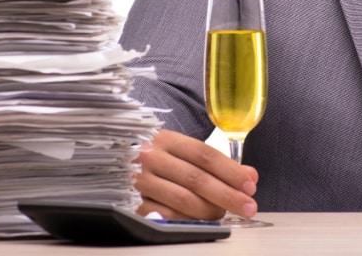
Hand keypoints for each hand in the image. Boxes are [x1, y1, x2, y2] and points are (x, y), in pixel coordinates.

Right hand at [132, 128, 258, 220]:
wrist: (111, 161)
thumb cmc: (154, 157)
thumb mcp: (179, 150)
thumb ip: (213, 162)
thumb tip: (248, 176)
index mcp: (166, 140)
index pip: (205, 155)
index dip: (231, 171)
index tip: (250, 184)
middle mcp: (151, 158)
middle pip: (197, 178)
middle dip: (227, 194)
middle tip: (248, 206)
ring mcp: (139, 182)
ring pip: (183, 199)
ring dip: (210, 210)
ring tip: (225, 214)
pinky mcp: (132, 203)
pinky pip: (166, 215)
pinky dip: (188, 220)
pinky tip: (201, 221)